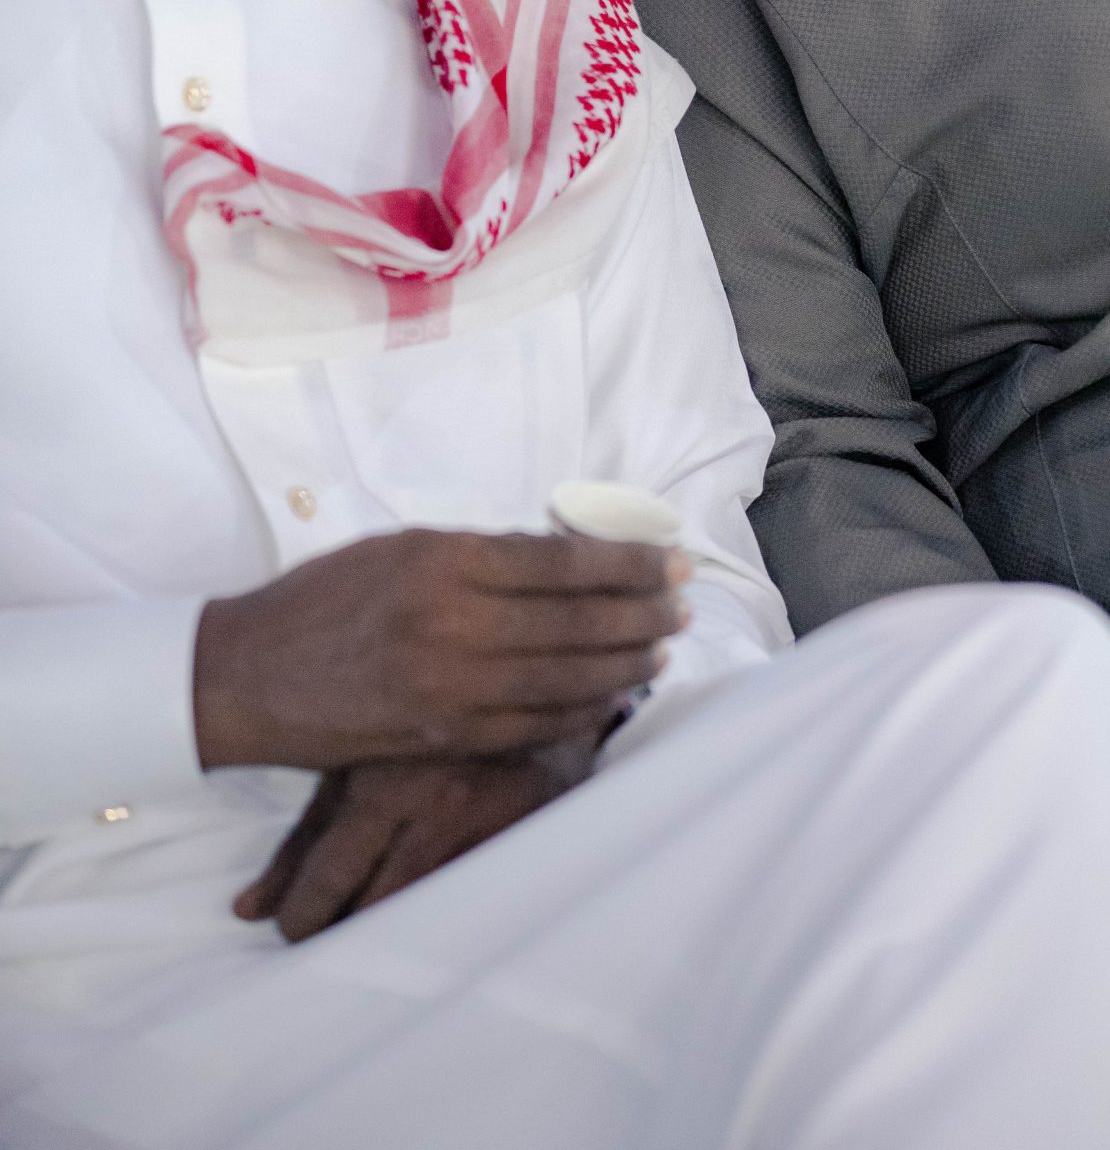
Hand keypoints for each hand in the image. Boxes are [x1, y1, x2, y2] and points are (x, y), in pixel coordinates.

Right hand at [194, 527, 690, 773]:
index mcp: (446, 562)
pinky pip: (534, 725)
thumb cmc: (328, 596)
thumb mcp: (402, 547)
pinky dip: (582, 709)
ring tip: (661, 649)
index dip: (626, 564)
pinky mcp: (445, 737)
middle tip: (682, 605)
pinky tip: (612, 696)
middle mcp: (456, 624)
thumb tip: (564, 559)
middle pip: (578, 622)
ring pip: (567, 677)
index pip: (563, 563)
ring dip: (625, 664)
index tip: (667, 560)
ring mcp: (453, 688)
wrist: (252, 676)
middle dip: (642, 613)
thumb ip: (481, 554)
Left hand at [233, 734, 601, 943]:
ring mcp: (494, 820)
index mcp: (386, 777)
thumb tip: (248, 913)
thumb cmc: (421, 708)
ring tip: (375, 920)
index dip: (302, 918)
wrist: (525, 664)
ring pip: (429, 911)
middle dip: (345, 929)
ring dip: (396, 926)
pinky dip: (448, 912)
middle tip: (330, 931)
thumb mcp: (355, 756)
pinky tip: (434, 907)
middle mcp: (441, 802)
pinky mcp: (535, 827)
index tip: (294, 928)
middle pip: (378, 908)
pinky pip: (478, 897)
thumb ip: (305, 835)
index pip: (329, 879)